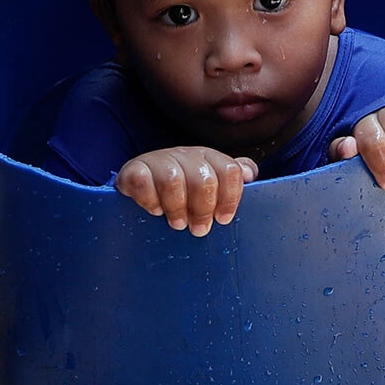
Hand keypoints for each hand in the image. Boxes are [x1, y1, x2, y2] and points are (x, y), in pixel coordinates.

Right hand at [116, 147, 258, 234]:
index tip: (223, 219)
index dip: (230, 198)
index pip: (230, 170)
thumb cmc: (182, 191)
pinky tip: (154, 210)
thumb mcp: (210, 184)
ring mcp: (158, 160)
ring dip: (176, 209)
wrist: (140, 183)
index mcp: (208, 157)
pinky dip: (149, 201)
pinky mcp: (133, 169)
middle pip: (203, 179)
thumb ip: (232, 179)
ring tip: (177, 224)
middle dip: (203, 210)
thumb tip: (250, 174)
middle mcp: (185, 154)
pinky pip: (143, 182)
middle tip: (199, 229)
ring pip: (173, 181)